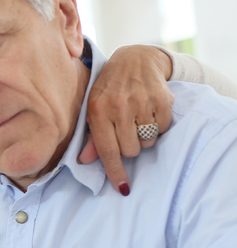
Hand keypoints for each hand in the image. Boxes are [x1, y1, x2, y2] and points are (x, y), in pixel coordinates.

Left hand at [81, 45, 174, 194]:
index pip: (106, 150)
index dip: (115, 171)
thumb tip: (85, 161)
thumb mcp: (94, 109)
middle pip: (130, 150)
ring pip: (147, 142)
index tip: (123, 188)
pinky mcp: (162, 98)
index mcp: (97, 111)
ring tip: (138, 119)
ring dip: (144, 137)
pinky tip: (150, 111)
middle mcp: (118, 106)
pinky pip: (163, 128)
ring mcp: (141, 101)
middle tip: (127, 130)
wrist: (135, 59)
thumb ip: (92, 136)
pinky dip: (159, 125)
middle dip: (130, 147)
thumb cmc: (109, 89)